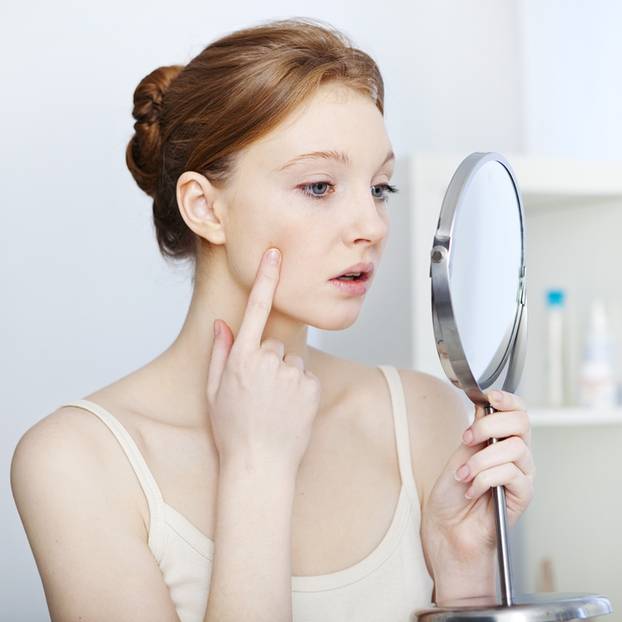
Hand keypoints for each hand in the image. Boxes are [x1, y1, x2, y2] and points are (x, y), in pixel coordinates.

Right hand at [206, 247, 321, 474]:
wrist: (259, 465)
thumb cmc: (232, 430)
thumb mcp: (214, 391)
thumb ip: (220, 353)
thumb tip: (223, 323)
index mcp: (241, 358)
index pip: (255, 309)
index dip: (265, 278)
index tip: (275, 253)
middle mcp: (267, 361)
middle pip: (274, 344)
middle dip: (268, 361)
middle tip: (259, 393)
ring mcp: (291, 374)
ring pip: (291, 361)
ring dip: (285, 377)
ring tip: (274, 405)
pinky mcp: (311, 387)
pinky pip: (305, 377)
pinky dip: (299, 390)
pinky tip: (288, 410)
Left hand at [421, 390, 534, 566]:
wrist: (447, 525)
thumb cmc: (452, 491)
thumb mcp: (461, 452)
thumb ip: (477, 430)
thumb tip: (485, 405)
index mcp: (503, 440)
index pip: (518, 412)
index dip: (508, 399)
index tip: (489, 396)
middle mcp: (517, 455)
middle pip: (522, 423)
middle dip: (489, 426)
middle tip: (467, 439)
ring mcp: (522, 474)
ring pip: (514, 448)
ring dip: (481, 459)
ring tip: (463, 474)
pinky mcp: (523, 494)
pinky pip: (509, 474)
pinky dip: (484, 479)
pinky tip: (472, 488)